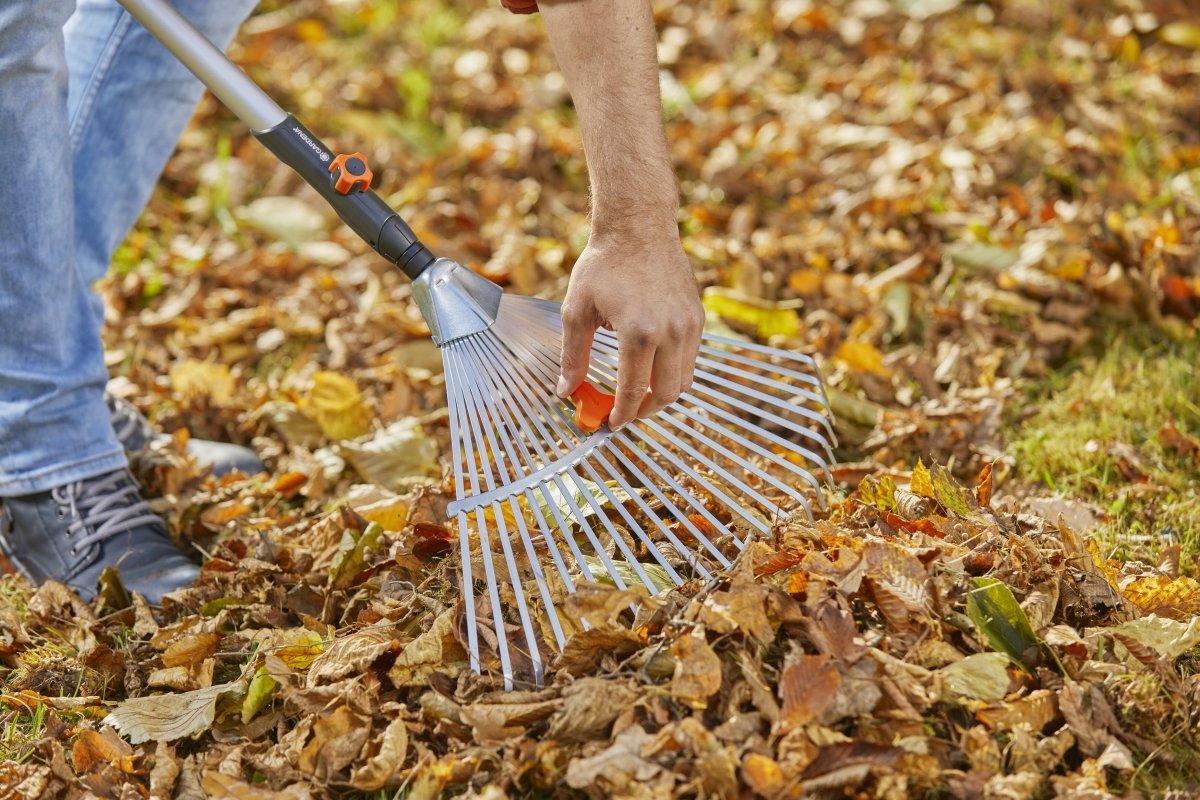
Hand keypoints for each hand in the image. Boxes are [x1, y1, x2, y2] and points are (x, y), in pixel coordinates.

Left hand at [557, 225, 703, 429]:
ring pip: (683, 381)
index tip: (610, 423)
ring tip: (638, 395)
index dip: (621, 414)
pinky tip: (652, 368)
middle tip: (624, 413)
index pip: (633, 391)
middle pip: (665, 395)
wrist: (639, 226)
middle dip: (643, 412)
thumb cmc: (604, 264)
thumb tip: (566, 390)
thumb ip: (572, 355)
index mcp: (638, 333)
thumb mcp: (577, 309)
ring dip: (661, 395)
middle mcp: (670, 332)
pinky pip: (691, 359)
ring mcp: (689, 325)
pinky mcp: (697, 318)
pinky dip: (674, 372)